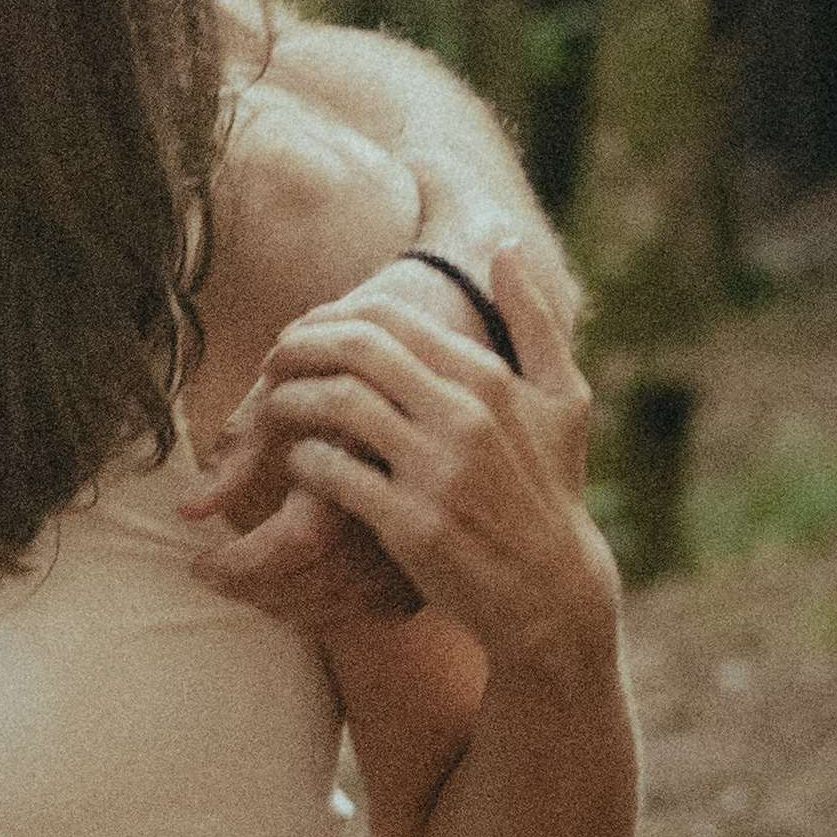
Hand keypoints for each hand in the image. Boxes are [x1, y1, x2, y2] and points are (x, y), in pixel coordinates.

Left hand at [185, 254, 608, 666]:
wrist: (553, 591)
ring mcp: (438, 471)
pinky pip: (334, 476)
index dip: (333, 315)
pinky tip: (298, 463)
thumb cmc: (554, 489)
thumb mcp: (563, 399)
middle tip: (273, 357)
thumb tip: (505, 245)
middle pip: (358, 348)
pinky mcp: (412, 525)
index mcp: (490, 378)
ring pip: (339, 405)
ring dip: (292, 399)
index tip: (307, 330)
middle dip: (301, 344)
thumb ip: (533, 318)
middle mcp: (465, 416)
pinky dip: (303, 462)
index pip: (391, 317)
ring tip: (275, 407)